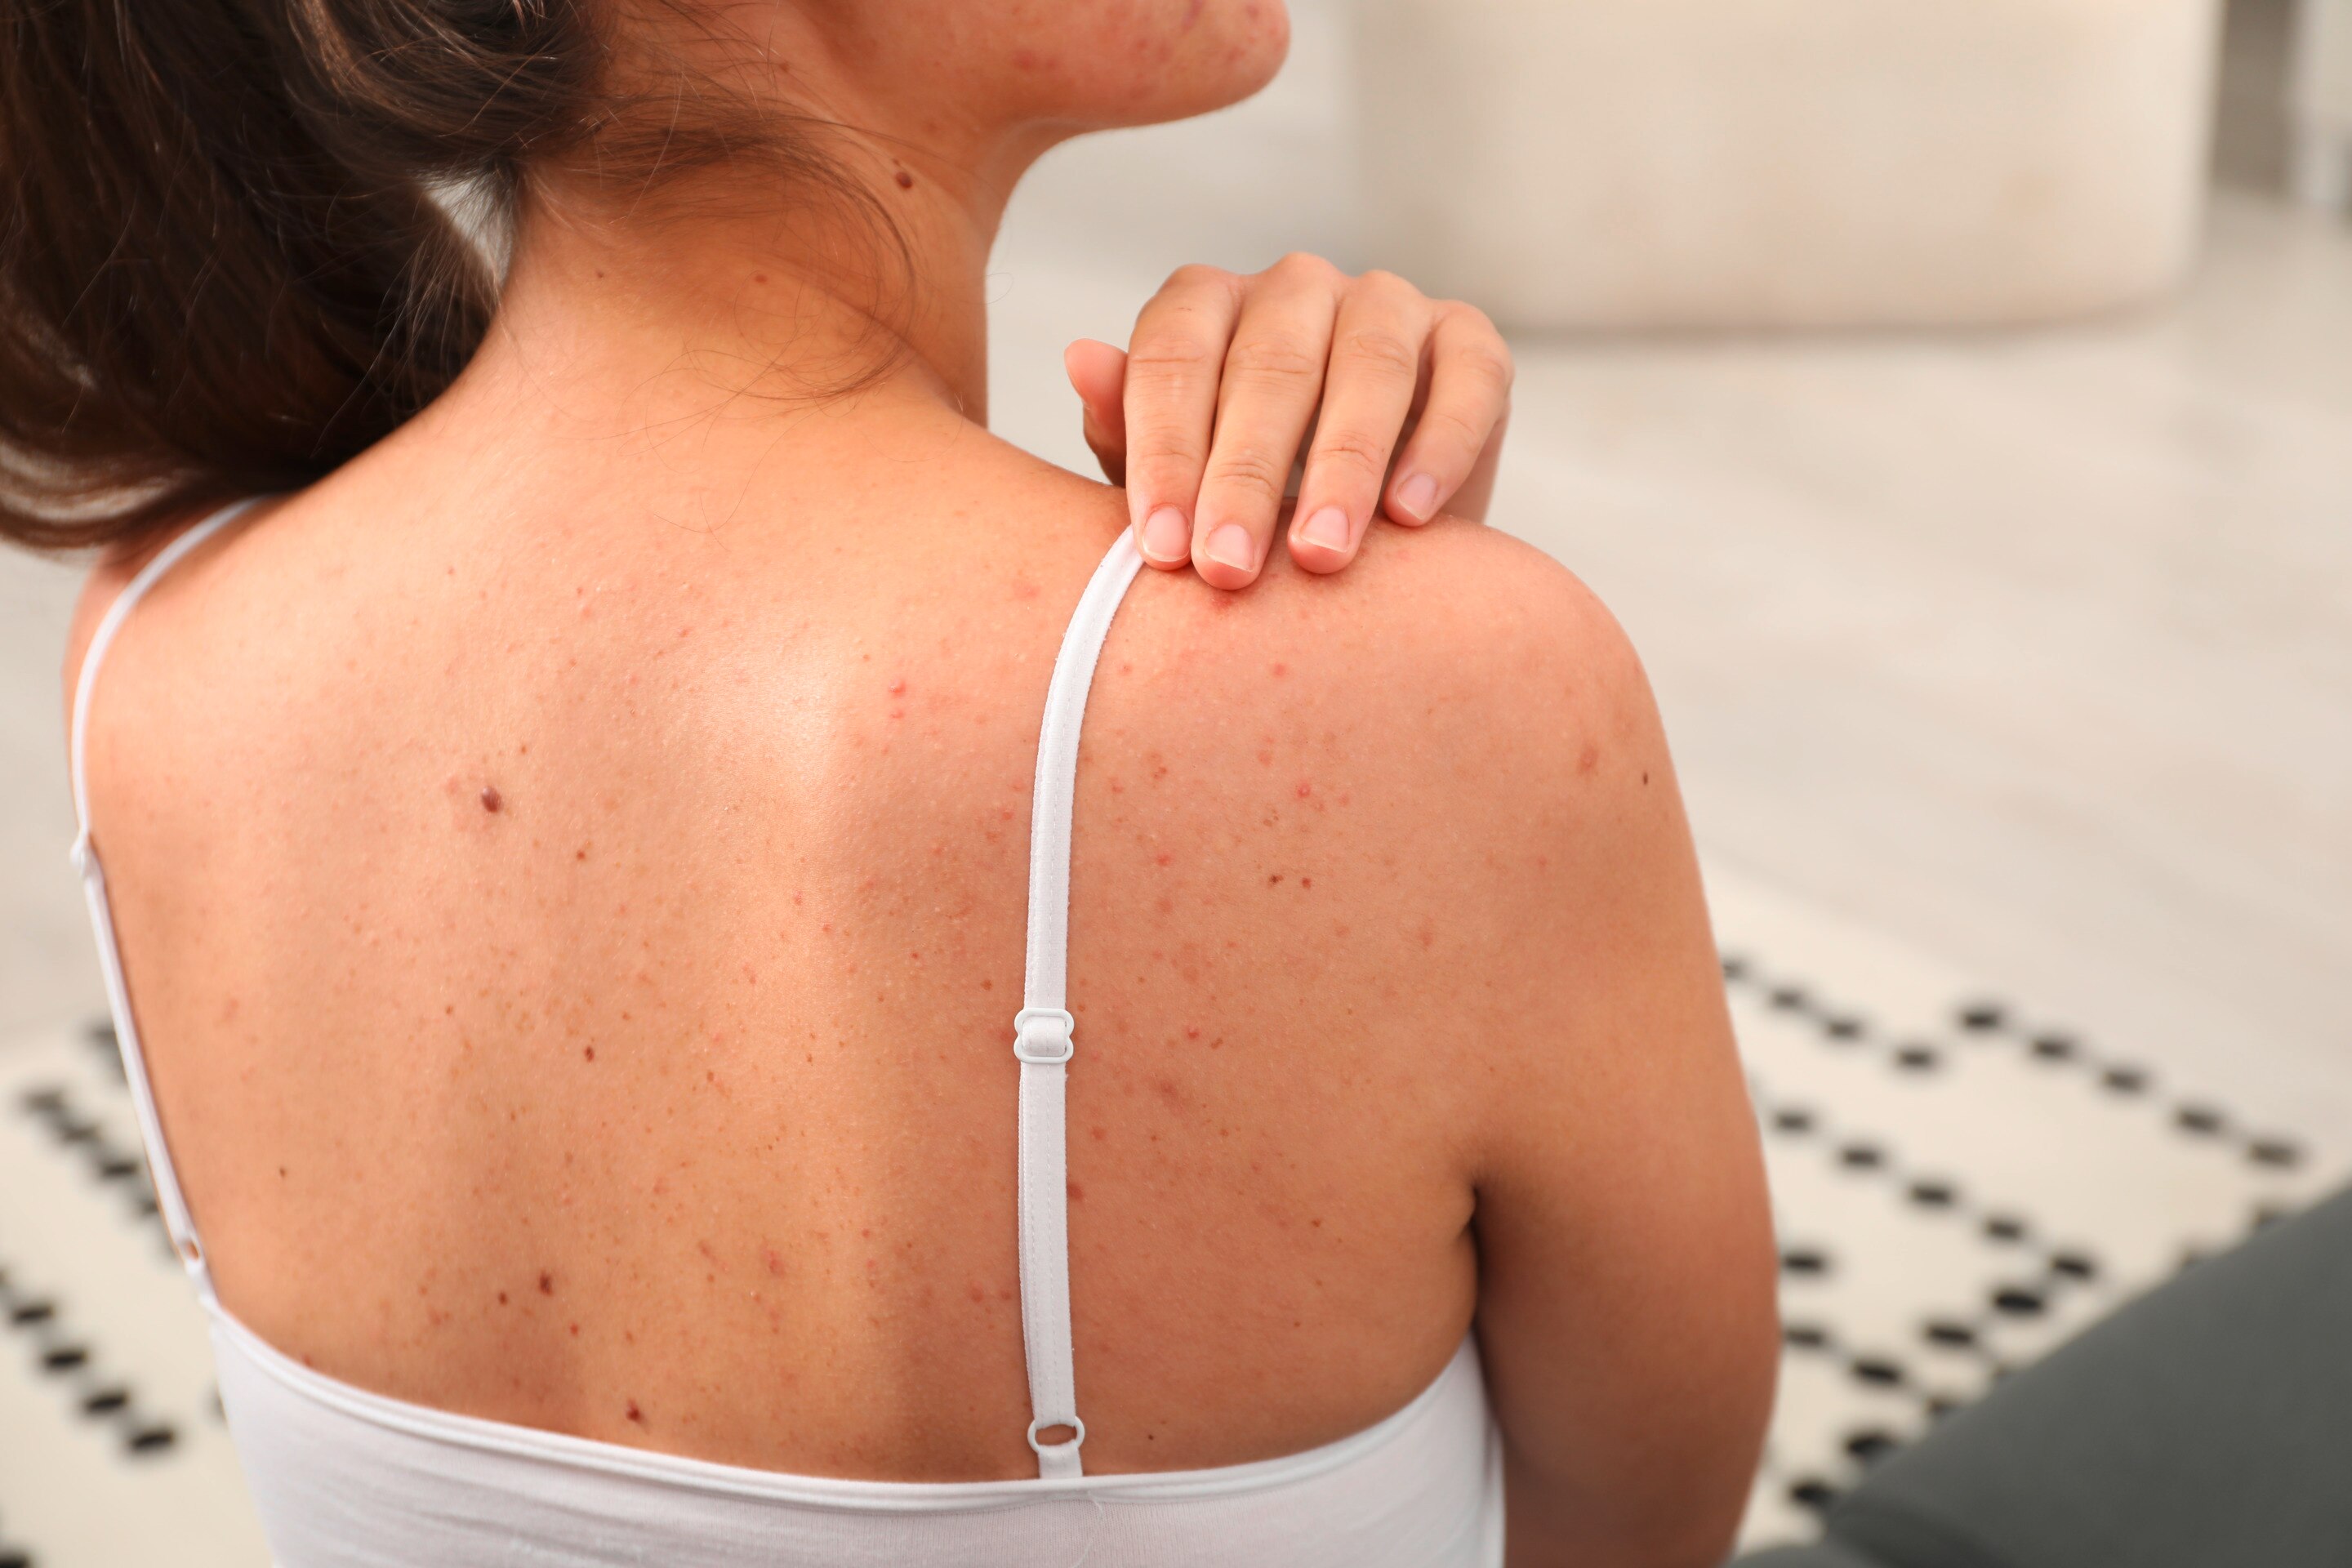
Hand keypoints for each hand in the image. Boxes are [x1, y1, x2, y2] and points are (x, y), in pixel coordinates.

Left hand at [1064, 253, 1511, 589]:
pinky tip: (1412, 516)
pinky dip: (1442, 445)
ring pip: (1368, 365)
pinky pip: (1465, 378)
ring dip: (1343, 467)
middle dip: (1245, 477)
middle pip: (1268, 366)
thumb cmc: (1246, 503)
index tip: (1162, 550)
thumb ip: (1123, 429)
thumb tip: (1080, 360)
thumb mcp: (1177, 482)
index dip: (1166, 452)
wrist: (1371, 536)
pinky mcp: (1470, 341)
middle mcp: (1294, 288)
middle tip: (1229, 571)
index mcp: (1206, 305)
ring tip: (1321, 558)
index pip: (1174, 355)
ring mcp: (1386, 304)